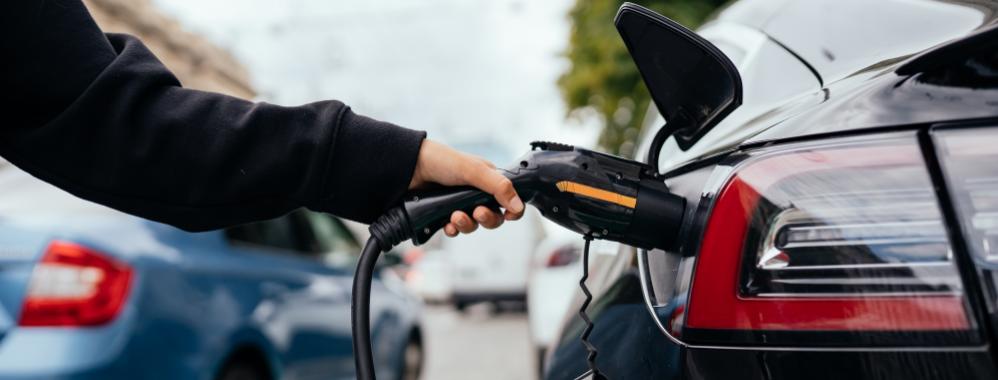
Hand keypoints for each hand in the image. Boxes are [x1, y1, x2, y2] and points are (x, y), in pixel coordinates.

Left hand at [409, 139, 524, 236]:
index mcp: (488, 180)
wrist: (409, 168)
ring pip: (474, 225)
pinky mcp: (444, 215)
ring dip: (467, 224)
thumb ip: (498, 187)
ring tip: (455, 216)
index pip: (509, 200)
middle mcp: (476, 194)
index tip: (508, 215)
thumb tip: (518, 206)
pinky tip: (447, 224)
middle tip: (477, 213)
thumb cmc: (442, 161)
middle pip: (493, 217)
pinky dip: (453, 229)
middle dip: (487, 219)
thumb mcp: (474, 171)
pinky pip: (455, 230)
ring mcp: (460, 205)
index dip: (512, 211)